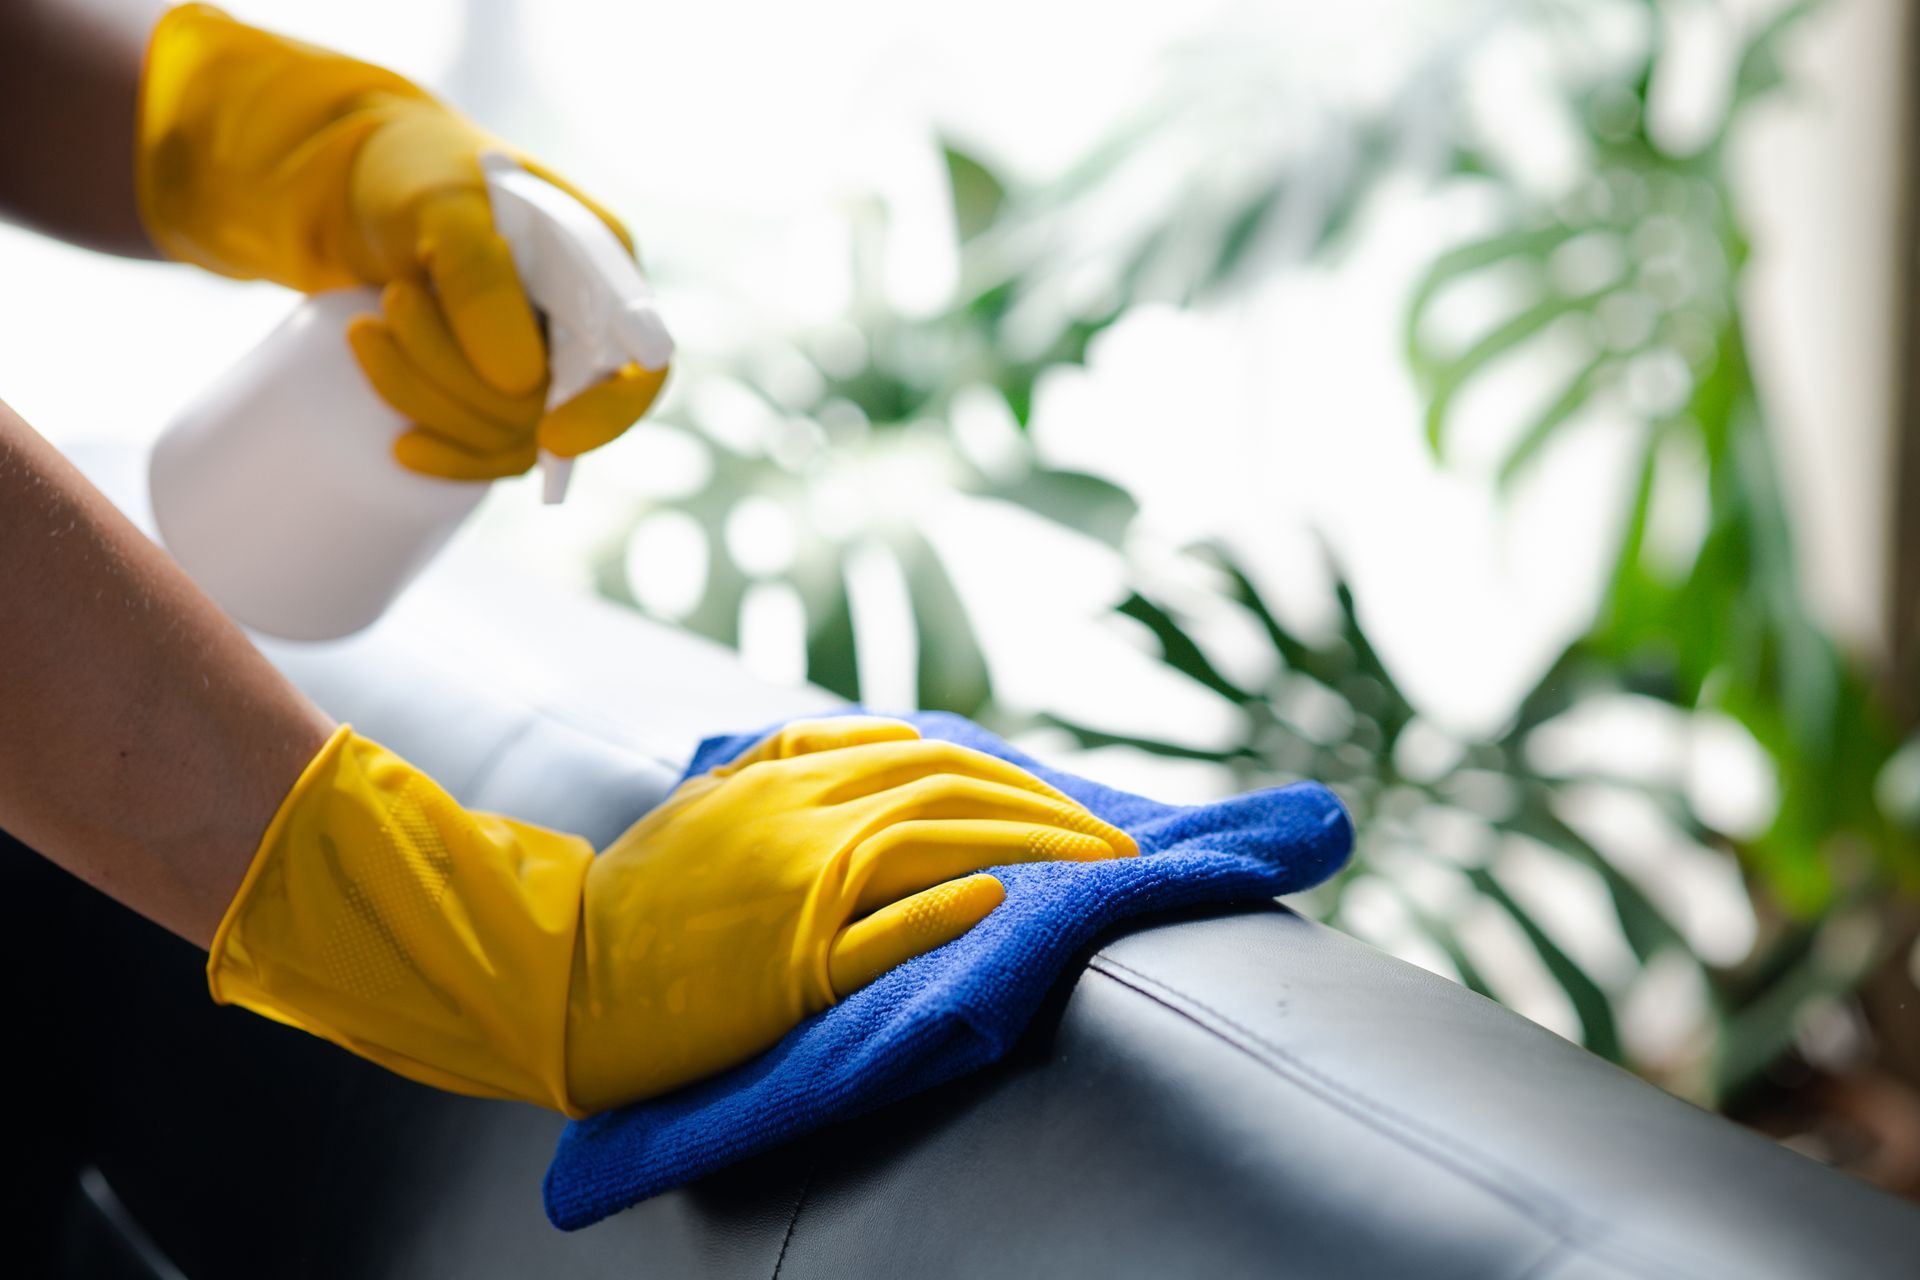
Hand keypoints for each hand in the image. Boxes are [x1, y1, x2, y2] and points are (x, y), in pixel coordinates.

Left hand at [137, 5, 665, 478]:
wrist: (354, 187)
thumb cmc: (412, 172)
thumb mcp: (440, 204)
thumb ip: (481, 280)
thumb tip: (520, 383)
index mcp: (604, 267)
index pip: (644, 364)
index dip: (609, 411)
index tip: (552, 436)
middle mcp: (588, 326)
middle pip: (559, 408)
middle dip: (460, 373)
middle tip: (393, 299)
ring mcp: (544, 368)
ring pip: (512, 437)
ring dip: (428, 394)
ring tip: (366, 327)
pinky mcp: (497, 397)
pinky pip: (487, 454)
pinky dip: (441, 449)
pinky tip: (399, 445)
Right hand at [208, 718, 1135, 1115]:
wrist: (560, 972)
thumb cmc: (647, 892)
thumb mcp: (720, 794)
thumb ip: (802, 757)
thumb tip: (903, 743)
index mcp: (787, 775)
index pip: (933, 756)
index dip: (1015, 775)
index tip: (1071, 802)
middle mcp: (800, 816)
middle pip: (953, 791)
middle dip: (1050, 810)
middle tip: (1118, 842)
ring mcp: (795, 888)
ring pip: (935, 843)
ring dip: (1031, 847)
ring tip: (1099, 868)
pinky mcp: (788, 965)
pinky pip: (879, 932)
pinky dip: (941, 909)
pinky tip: (998, 899)